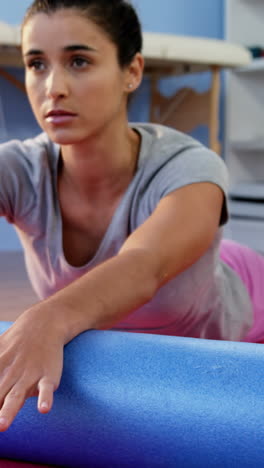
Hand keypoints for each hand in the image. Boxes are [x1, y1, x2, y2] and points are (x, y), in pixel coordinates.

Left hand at [0, 306, 64, 430]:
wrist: (44, 323)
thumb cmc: (16, 340)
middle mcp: (10, 373)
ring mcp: (29, 374)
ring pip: (18, 395)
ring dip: (9, 411)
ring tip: (2, 426)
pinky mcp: (48, 375)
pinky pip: (46, 388)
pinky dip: (45, 398)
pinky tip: (44, 409)